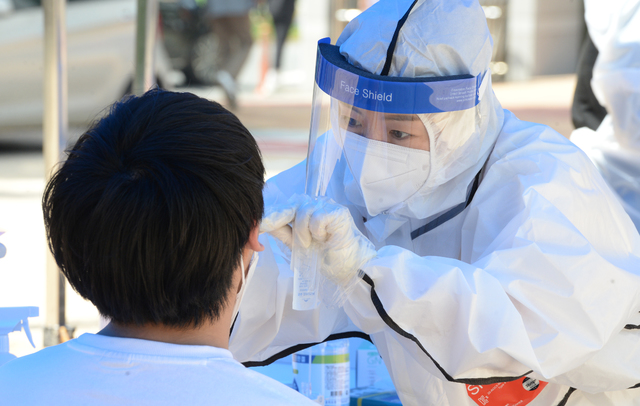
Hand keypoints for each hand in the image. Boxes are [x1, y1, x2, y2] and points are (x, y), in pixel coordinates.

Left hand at [261, 195, 376, 288]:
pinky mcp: (337, 211)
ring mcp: (327, 205)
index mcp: (303, 209)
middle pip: (289, 207)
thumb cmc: (323, 256)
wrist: (346, 268)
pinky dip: (318, 233)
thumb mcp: (296, 244)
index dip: (269, 217)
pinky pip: (317, 219)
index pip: (283, 208)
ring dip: (304, 234)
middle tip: (297, 240)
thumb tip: (260, 224)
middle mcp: (314, 204)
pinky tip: (326, 239)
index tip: (254, 226)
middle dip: (286, 225)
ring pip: (302, 213)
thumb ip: (280, 231)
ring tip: (315, 243)